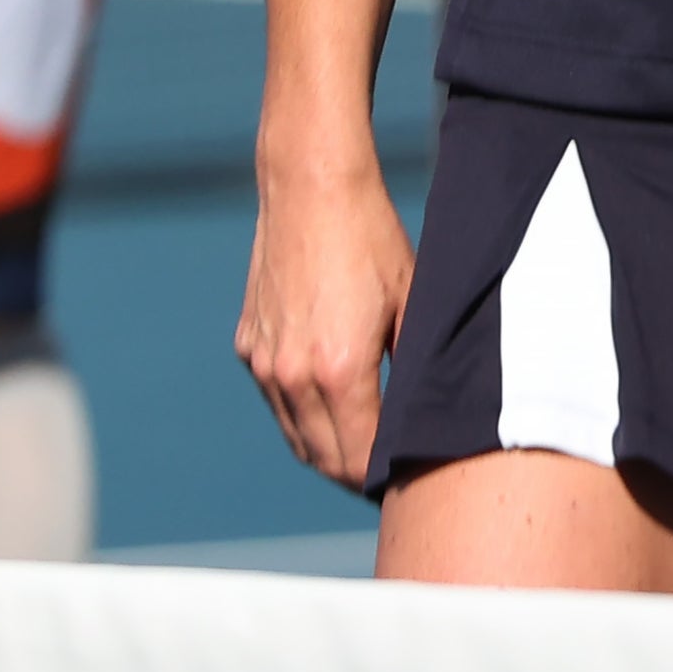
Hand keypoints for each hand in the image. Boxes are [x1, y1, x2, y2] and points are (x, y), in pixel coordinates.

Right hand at [236, 152, 413, 490]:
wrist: (311, 187)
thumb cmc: (372, 239)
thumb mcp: (413, 301)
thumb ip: (414, 365)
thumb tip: (423, 415)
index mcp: (339, 370)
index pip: (357, 458)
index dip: (382, 479)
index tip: (406, 485)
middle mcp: (292, 375)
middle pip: (322, 458)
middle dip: (355, 476)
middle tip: (388, 479)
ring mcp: (265, 361)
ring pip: (295, 436)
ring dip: (327, 452)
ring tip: (363, 453)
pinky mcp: (249, 344)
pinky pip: (277, 401)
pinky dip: (303, 416)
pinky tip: (332, 409)